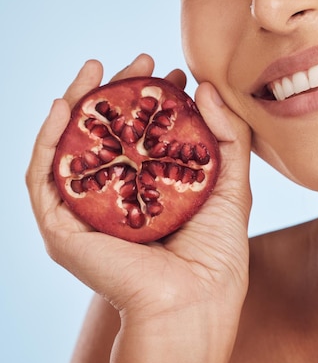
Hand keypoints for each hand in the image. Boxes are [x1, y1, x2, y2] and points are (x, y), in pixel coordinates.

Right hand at [26, 54, 251, 321]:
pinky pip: (43, 177)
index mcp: (149, 191)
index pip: (143, 136)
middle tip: (143, 61)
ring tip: (98, 67)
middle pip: (106, 136)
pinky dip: (47, 140)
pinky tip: (63, 105)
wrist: (195, 301)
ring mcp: (86, 213)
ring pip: (70, 148)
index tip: (175, 74)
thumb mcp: (230, 185)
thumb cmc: (217, 252)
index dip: (154, 102)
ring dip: (78, 104)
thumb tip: (206, 88)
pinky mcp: (62, 229)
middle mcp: (114, 199)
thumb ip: (226, 138)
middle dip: (119, 94)